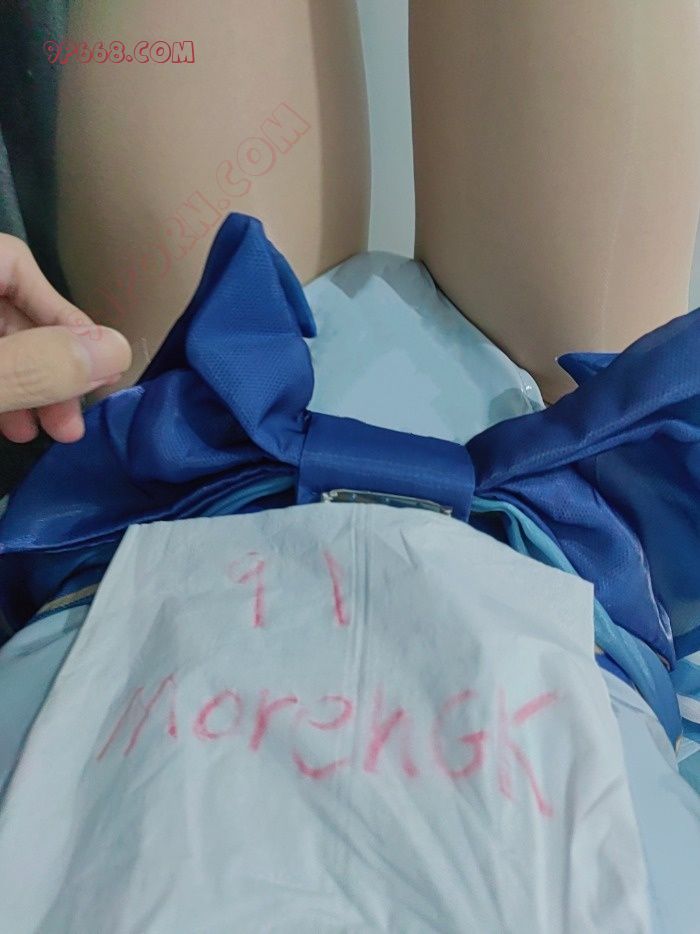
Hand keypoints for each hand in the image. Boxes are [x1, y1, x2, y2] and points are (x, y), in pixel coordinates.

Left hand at [0, 234, 131, 442]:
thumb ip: (33, 365)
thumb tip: (115, 349)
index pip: (14, 261)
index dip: (61, 313)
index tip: (95, 368)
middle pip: (7, 306)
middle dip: (50, 364)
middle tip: (75, 418)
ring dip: (32, 384)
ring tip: (52, 432)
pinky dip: (4, 388)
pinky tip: (17, 424)